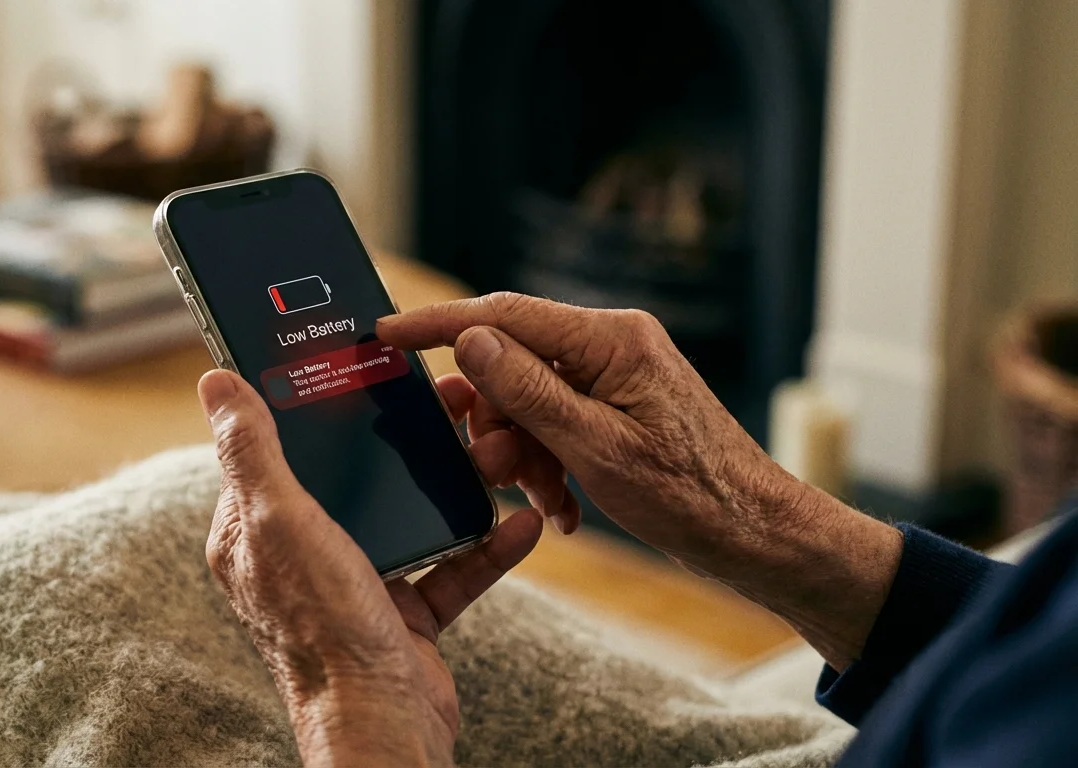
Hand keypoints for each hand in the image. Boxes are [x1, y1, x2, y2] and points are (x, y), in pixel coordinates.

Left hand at [198, 369, 542, 766]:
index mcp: (256, 535)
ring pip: (410, 517)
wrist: (383, 721)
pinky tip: (520, 521)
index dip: (316, 410)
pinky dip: (486, 546)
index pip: (278, 453)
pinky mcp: (406, 615)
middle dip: (403, 440)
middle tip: (447, 398)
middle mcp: (302, 559)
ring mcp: (357, 586)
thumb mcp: (280, 522)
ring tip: (493, 446)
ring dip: (453, 485)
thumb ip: (252, 451)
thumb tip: (216, 382)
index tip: (359, 369)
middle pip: (355, 480)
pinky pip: (451, 569)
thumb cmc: (323, 625)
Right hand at [377, 293, 902, 668]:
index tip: (385, 334)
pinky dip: (546, 464)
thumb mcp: (596, 448)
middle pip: (511, 363)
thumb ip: (528, 391)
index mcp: (610, 340)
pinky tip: (559, 506)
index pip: (504, 314)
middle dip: (492, 420)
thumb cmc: (690, 495)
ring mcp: (614, 379)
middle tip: (489, 467)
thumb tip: (470, 340)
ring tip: (538, 495)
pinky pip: (556, 424)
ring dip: (519, 451)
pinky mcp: (616, 410)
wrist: (755, 535)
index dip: (437, 325)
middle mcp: (611, 347)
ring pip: (529, 402)